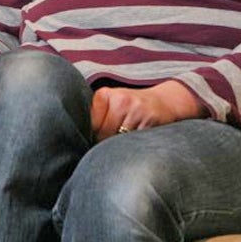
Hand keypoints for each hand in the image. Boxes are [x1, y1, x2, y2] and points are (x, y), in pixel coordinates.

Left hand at [90, 80, 204, 139]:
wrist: (163, 101)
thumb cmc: (130, 106)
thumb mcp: (111, 103)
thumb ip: (96, 116)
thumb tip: (76, 138)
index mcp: (105, 94)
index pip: (91, 124)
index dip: (92, 135)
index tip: (96, 138)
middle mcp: (120, 100)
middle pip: (104, 134)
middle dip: (104, 143)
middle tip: (109, 144)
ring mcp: (136, 110)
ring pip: (118, 140)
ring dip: (118, 147)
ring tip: (121, 142)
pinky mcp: (149, 121)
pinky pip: (134, 141)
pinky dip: (132, 146)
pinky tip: (134, 142)